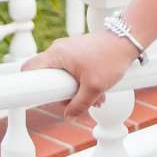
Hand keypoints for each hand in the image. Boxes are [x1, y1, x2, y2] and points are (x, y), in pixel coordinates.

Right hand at [23, 31, 139, 116]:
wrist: (128, 40)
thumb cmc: (111, 58)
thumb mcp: (95, 87)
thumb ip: (79, 104)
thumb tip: (69, 116)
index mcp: (56, 55)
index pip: (29, 69)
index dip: (28, 86)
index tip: (34, 99)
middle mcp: (58, 50)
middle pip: (48, 77)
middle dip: (62, 94)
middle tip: (76, 101)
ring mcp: (68, 50)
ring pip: (63, 76)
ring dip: (76, 90)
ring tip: (97, 98)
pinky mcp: (78, 52)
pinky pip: (72, 71)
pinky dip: (82, 82)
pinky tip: (99, 90)